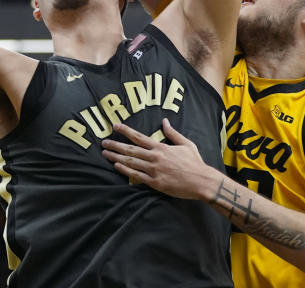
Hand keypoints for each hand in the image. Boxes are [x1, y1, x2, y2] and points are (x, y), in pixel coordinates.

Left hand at [101, 118, 219, 200]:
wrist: (201, 181)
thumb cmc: (195, 162)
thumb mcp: (186, 144)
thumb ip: (173, 133)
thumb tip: (164, 121)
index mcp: (162, 147)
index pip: (139, 137)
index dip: (126, 131)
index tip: (115, 126)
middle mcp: (155, 157)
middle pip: (131, 150)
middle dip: (115, 145)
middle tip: (104, 142)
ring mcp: (154, 171)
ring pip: (131, 162)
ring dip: (116, 157)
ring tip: (106, 154)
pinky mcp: (155, 183)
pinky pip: (137, 176)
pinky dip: (126, 170)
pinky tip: (117, 166)